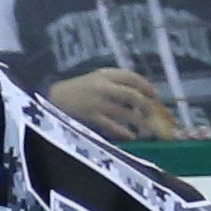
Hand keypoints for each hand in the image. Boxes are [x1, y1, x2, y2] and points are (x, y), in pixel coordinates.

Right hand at [45, 66, 180, 139]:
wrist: (55, 98)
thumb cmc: (79, 89)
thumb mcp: (96, 78)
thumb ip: (115, 82)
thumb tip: (140, 93)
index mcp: (105, 74)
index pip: (132, 77)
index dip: (147, 86)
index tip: (155, 95)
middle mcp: (103, 86)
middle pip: (132, 95)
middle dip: (146, 105)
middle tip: (153, 113)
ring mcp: (98, 102)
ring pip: (125, 113)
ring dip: (139, 121)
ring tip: (147, 128)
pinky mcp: (92, 117)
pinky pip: (113, 126)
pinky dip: (125, 133)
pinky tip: (132, 136)